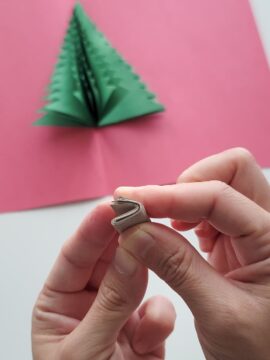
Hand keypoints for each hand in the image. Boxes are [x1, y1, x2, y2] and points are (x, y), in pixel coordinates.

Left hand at [32, 204, 175, 359]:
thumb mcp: (86, 350)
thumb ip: (111, 301)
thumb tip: (131, 253)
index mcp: (58, 305)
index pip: (75, 256)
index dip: (93, 228)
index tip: (112, 206)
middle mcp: (89, 304)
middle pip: (108, 259)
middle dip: (124, 238)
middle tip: (140, 214)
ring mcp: (118, 315)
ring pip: (137, 277)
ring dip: (146, 270)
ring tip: (158, 252)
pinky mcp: (145, 329)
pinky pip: (158, 308)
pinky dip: (160, 317)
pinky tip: (150, 337)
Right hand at [115, 148, 269, 359]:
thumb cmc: (262, 352)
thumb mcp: (219, 314)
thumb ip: (177, 267)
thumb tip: (135, 231)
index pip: (220, 196)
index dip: (172, 195)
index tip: (132, 201)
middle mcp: (266, 226)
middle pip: (230, 172)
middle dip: (186, 183)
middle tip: (151, 207)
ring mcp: (250, 231)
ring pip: (216, 187)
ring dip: (182, 199)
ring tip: (157, 223)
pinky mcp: (235, 241)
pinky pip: (209, 210)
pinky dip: (184, 214)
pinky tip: (173, 234)